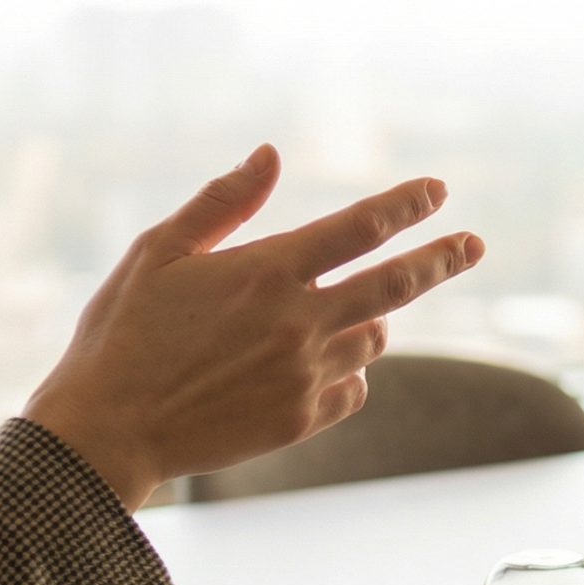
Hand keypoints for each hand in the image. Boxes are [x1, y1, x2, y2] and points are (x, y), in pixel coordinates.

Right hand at [24, 145, 484, 506]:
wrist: (109, 430)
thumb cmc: (123, 333)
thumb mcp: (159, 251)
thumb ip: (222, 202)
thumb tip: (270, 154)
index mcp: (268, 270)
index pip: (362, 226)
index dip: (407, 205)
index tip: (439, 191)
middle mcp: (300, 320)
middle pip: (397, 282)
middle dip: (443, 258)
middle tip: (474, 244)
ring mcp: (307, 374)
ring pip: (373, 337)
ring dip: (367, 319)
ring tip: (332, 317)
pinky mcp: (302, 419)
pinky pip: (354, 387)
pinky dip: (347, 372)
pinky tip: (314, 367)